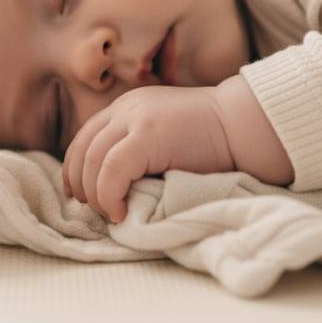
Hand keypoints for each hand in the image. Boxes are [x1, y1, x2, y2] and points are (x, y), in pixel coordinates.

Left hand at [62, 86, 233, 222]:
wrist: (246, 125)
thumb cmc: (211, 143)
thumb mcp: (162, 141)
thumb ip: (134, 153)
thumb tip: (106, 188)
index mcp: (126, 108)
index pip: (84, 140)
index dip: (75, 171)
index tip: (81, 196)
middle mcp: (125, 108)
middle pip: (82, 150)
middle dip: (81, 185)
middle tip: (94, 210)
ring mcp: (135, 117)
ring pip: (92, 162)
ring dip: (95, 195)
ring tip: (110, 214)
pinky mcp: (147, 133)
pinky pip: (110, 170)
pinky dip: (108, 196)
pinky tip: (119, 212)